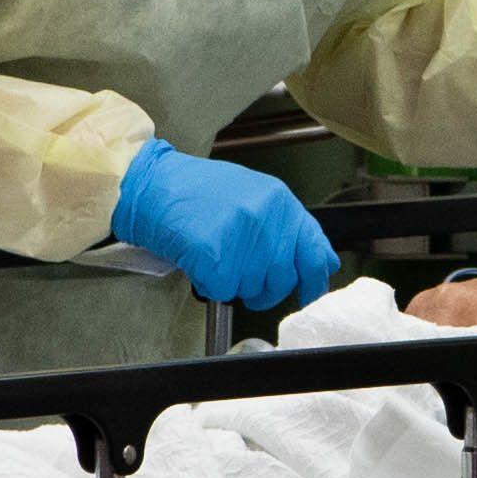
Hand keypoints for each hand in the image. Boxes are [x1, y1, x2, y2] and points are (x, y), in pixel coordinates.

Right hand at [111, 139, 338, 309]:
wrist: (155, 185)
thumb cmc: (199, 192)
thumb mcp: (255, 196)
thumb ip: (286, 227)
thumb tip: (322, 261)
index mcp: (281, 203)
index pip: (315, 251)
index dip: (314, 279)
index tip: (309, 293)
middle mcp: (268, 221)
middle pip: (283, 279)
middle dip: (265, 290)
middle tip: (244, 281)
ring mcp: (243, 239)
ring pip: (251, 288)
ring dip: (233, 284)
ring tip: (215, 256)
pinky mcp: (216, 256)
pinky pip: (222, 290)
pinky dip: (210, 285)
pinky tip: (199, 263)